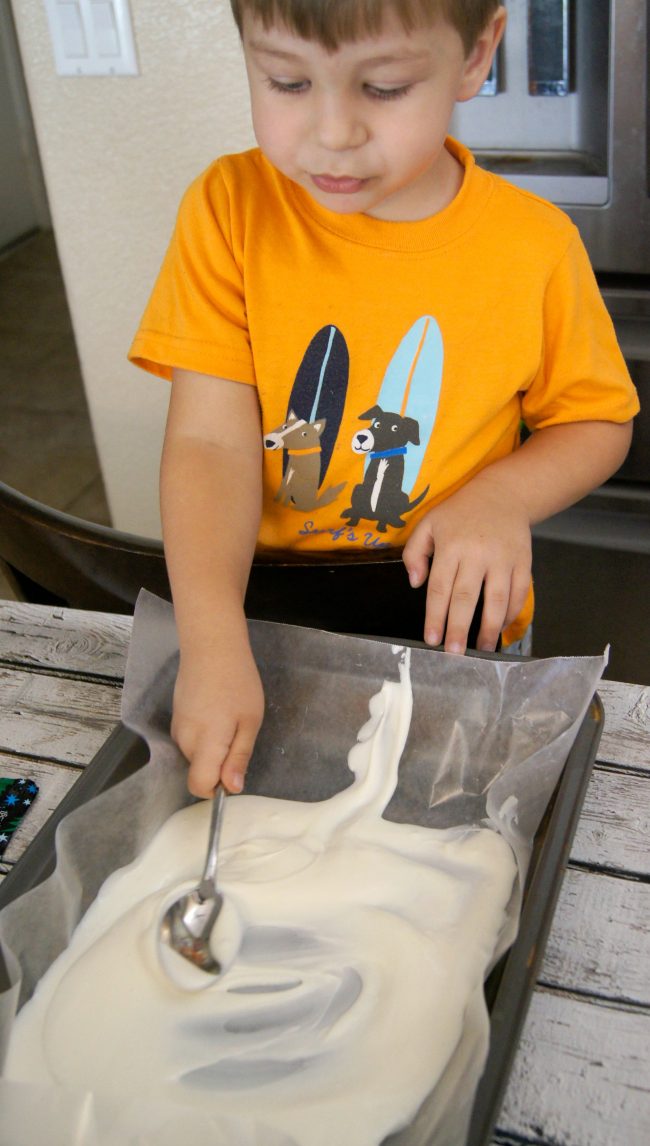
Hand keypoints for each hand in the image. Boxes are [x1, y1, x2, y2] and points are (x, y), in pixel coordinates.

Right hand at [170, 639, 264, 797]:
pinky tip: (217, 711)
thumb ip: (238, 757)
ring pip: (196, 756)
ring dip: (213, 748)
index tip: (234, 770)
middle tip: (239, 733)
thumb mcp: (250, 722)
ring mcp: (177, 729)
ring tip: (229, 718)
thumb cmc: (237, 682)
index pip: (198, 786)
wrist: (211, 647)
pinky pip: (191, 741)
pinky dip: (204, 735)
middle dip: (219, 764)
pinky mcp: (176, 719)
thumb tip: (232, 789)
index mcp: (205, 743)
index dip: (217, 788)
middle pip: (200, 771)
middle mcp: (185, 740)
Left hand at [402, 472, 531, 652]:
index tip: (432, 639)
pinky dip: (511, 613)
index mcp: (451, 545)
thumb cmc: (459, 513)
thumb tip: (415, 583)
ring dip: (489, 628)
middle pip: (467, 598)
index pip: (440, 588)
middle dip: (459, 628)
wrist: (502, 493)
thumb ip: (414, 552)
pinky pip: (519, 593)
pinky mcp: (523, 562)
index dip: (435, 616)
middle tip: (454, 653)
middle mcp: (478, 554)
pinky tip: (501, 628)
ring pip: (497, 599)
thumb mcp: (428, 523)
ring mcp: (503, 559)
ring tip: (482, 649)